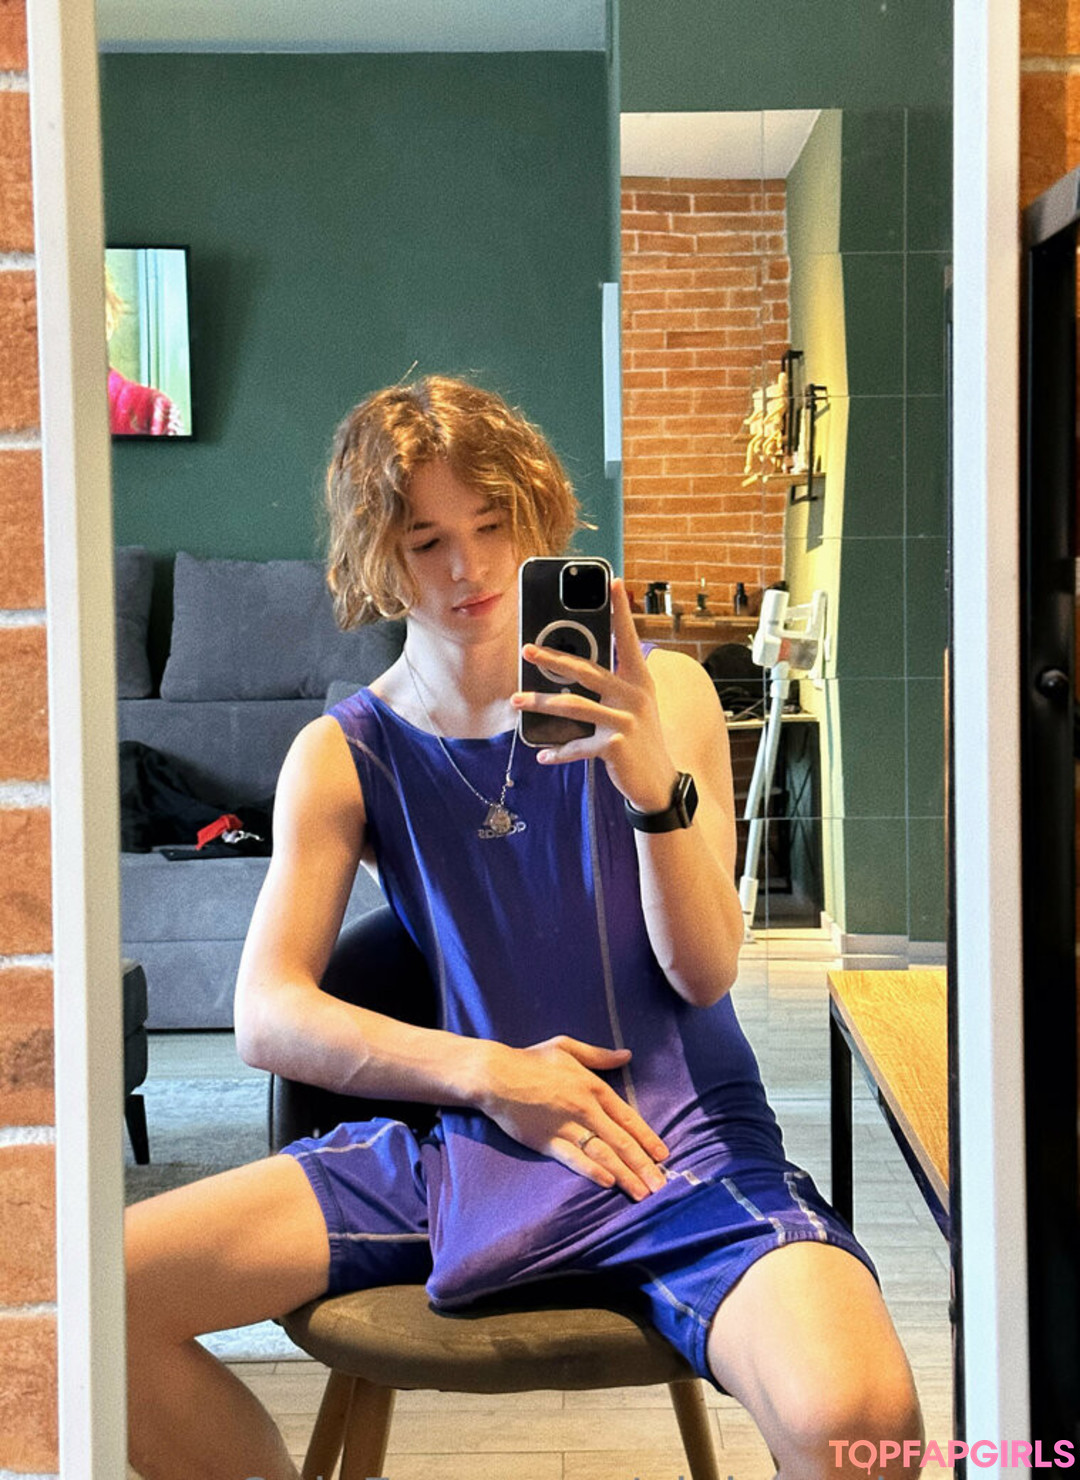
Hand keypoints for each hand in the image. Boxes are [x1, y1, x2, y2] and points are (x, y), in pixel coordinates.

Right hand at [476, 1035, 668, 1199]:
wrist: (495, 1075)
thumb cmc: (531, 1060)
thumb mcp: (567, 1048)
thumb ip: (599, 1055)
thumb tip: (627, 1055)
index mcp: (592, 1086)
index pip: (627, 1116)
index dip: (647, 1137)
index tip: (663, 1154)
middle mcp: (584, 1108)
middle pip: (621, 1140)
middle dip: (644, 1164)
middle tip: (661, 1184)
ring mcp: (565, 1126)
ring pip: (602, 1153)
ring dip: (625, 1174)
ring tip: (642, 1192)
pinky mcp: (546, 1141)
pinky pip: (573, 1158)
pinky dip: (592, 1170)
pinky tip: (608, 1183)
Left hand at [512, 578, 678, 813]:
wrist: (660, 783)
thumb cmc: (641, 740)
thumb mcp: (634, 707)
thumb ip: (612, 686)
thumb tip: (572, 669)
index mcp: (640, 680)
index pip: (629, 639)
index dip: (621, 611)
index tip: (613, 582)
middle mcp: (634, 695)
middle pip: (586, 670)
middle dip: (552, 658)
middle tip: (526, 649)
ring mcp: (625, 720)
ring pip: (573, 706)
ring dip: (540, 703)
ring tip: (517, 700)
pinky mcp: (614, 746)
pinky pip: (577, 746)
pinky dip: (558, 752)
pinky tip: (543, 755)